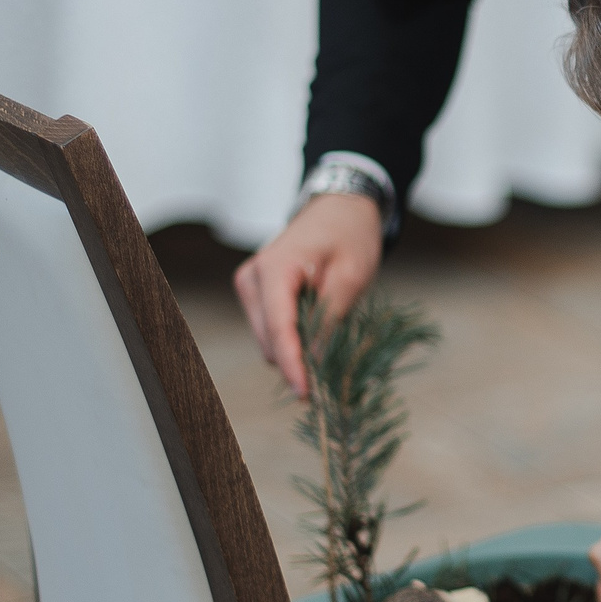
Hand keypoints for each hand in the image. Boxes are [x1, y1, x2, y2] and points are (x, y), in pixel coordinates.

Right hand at [232, 192, 384, 398]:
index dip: (293, 364)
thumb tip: (314, 362)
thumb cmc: (350, 236)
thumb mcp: (351, 277)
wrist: (339, 208)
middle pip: (269, 341)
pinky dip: (293, 337)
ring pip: (268, 340)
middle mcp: (252, 278)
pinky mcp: (255, 293)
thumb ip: (330, 319)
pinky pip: (271, 330)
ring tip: (330, 328)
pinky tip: (316, 324)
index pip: (279, 329)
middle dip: (298, 359)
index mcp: (275, 269)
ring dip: (297, 348)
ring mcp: (249, 286)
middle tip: (337, 363)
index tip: (306, 393)